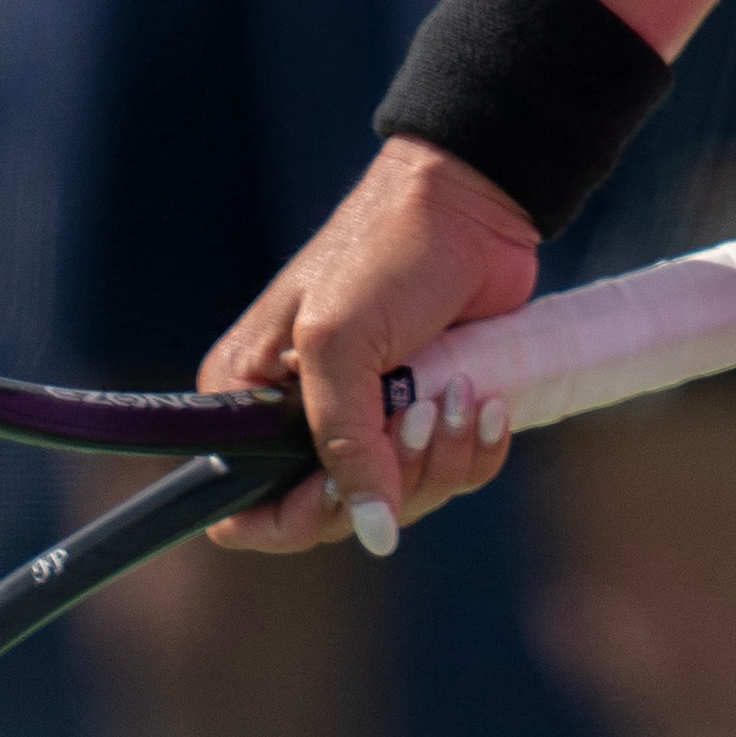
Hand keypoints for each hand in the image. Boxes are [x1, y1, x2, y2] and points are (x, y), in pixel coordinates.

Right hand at [201, 138, 543, 554]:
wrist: (471, 204)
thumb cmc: (388, 253)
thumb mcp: (342, 340)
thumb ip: (345, 443)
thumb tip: (373, 532)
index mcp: (250, 400)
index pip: (245, 510)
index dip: (296, 516)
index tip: (343, 489)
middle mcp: (301, 421)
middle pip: (335, 514)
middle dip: (392, 476)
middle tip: (421, 412)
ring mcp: (369, 422)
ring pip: (400, 501)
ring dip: (441, 457)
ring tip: (465, 392)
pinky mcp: (427, 416)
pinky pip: (450, 475)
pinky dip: (476, 450)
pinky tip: (489, 402)